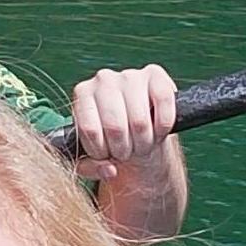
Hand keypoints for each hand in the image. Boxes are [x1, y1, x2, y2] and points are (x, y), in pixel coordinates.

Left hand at [70, 63, 186, 241]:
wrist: (137, 129)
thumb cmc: (111, 141)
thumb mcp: (93, 156)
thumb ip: (91, 168)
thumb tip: (110, 170)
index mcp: (82, 94)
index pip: (89, 129)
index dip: (100, 151)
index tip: (105, 155)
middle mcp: (103, 79)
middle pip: (115, 127)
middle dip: (123, 150)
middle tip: (126, 152)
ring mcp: (130, 75)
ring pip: (140, 122)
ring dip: (144, 143)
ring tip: (140, 143)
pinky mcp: (155, 75)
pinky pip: (163, 104)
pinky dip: (162, 127)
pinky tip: (157, 130)